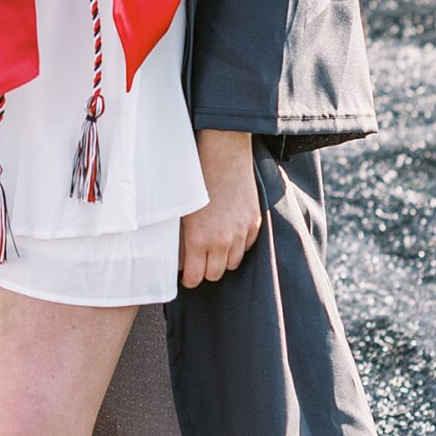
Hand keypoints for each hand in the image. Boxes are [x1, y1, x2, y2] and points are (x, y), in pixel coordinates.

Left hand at [179, 130, 260, 287]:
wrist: (223, 155)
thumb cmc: (196, 180)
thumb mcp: (182, 212)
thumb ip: (182, 240)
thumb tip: (181, 261)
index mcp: (199, 239)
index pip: (196, 277)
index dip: (190, 280)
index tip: (188, 278)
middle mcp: (222, 240)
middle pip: (216, 274)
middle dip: (206, 270)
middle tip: (200, 262)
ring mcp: (241, 232)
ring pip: (233, 263)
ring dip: (224, 259)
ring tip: (215, 247)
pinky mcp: (254, 223)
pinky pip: (247, 246)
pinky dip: (238, 245)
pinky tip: (229, 233)